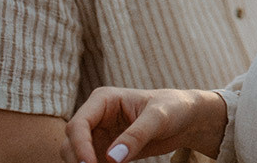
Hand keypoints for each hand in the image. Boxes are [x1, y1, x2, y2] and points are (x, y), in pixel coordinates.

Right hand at [61, 87, 227, 162]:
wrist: (186, 119)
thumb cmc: (173, 108)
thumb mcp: (159, 118)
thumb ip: (137, 135)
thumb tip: (113, 158)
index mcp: (103, 100)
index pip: (78, 124)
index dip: (79, 146)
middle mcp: (96, 117)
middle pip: (71, 142)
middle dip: (78, 160)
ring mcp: (98, 135)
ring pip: (76, 156)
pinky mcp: (105, 151)